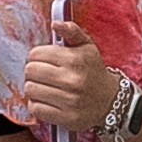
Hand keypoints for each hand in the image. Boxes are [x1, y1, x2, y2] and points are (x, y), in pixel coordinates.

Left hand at [22, 16, 112, 135]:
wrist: (110, 101)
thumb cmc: (94, 71)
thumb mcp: (87, 47)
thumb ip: (71, 31)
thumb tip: (55, 24)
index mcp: (74, 59)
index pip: (35, 54)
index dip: (36, 56)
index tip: (43, 61)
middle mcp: (71, 80)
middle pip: (30, 71)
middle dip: (33, 71)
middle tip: (43, 74)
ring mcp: (68, 101)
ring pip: (30, 90)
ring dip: (34, 88)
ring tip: (45, 87)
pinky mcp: (65, 118)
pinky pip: (36, 109)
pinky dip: (37, 104)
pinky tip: (47, 100)